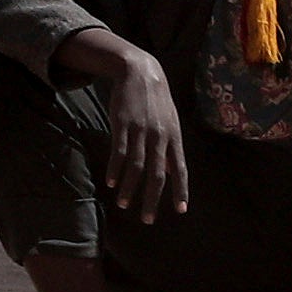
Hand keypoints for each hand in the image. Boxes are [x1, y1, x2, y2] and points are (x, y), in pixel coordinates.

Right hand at [74, 34, 186, 221]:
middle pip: (157, 174)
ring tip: (123, 204)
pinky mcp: (123, 124)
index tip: (180, 210)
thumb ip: (170, 147)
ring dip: (129, 188)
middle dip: (152, 199)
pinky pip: (119, 152)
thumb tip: (170, 172)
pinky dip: (116, 169)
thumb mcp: (170, 121)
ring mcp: (141, 130)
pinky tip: (111, 182)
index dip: (180, 190)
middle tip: (147, 219)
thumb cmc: (157, 101)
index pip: (180, 169)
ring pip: (136, 167)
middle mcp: (160, 136)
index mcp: (174, 137)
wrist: (141, 71)